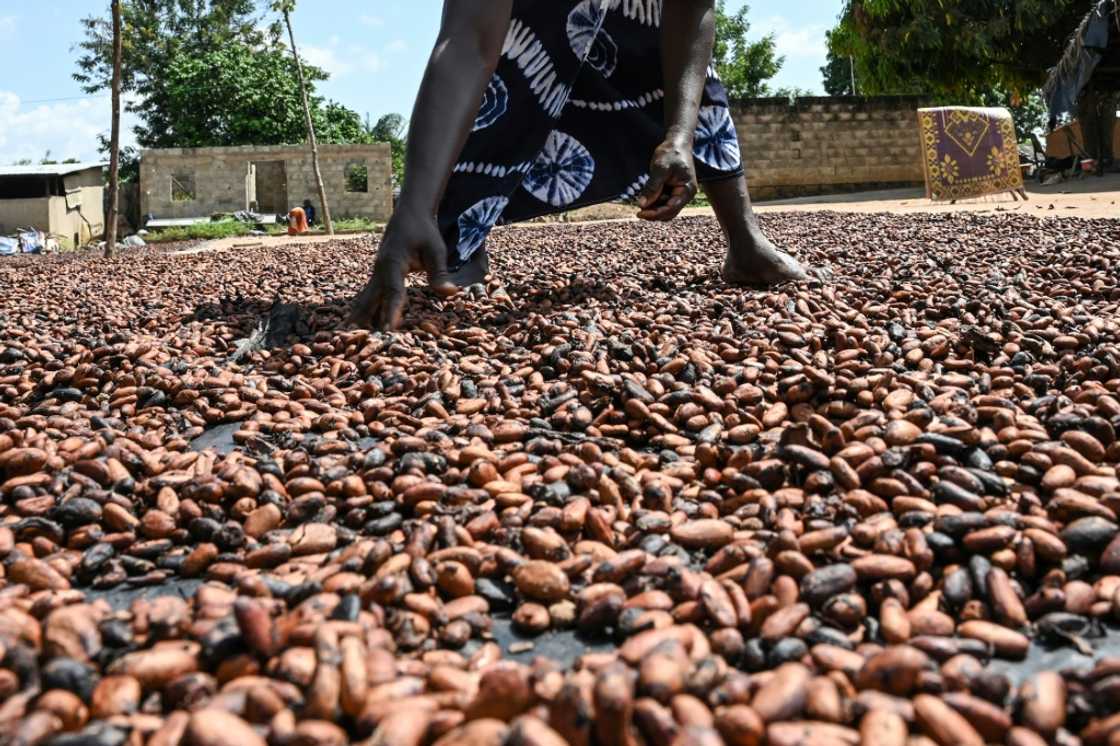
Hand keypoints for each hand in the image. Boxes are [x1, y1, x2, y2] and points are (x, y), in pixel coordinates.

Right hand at [349, 206, 458, 329]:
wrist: (410, 215)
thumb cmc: (424, 231)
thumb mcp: (436, 250)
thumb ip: (440, 272)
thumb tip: (450, 293)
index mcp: (393, 263)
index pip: (393, 292)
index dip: (391, 311)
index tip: (388, 329)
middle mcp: (380, 271)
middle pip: (370, 300)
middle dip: (363, 320)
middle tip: (353, 340)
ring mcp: (377, 274)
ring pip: (366, 299)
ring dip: (359, 317)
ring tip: (347, 337)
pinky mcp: (378, 276)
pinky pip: (370, 296)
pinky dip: (365, 310)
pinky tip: (360, 324)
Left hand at [637, 138, 697, 220]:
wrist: (676, 143)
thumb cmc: (671, 153)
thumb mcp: (660, 168)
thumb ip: (652, 187)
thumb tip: (642, 205)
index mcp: (687, 190)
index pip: (671, 208)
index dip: (655, 213)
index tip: (640, 213)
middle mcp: (685, 194)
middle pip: (669, 213)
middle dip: (654, 213)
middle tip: (638, 212)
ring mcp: (679, 194)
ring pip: (665, 209)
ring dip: (653, 209)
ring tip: (641, 203)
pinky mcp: (673, 191)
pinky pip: (663, 202)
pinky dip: (654, 203)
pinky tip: (645, 198)